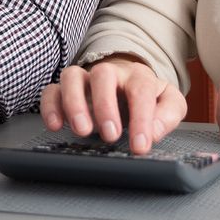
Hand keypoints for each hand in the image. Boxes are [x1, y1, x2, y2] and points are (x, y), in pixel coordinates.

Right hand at [40, 57, 186, 154]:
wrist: (126, 82)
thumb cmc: (145, 96)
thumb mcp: (168, 102)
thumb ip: (168, 114)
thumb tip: (153, 131)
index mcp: (138, 75)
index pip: (141, 90)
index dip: (141, 119)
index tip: (140, 145)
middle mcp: (110, 73)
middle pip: (103, 74)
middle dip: (105, 105)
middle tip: (110, 134)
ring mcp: (85, 79)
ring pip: (72, 77)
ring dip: (74, 103)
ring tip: (82, 131)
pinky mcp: (65, 90)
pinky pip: (51, 91)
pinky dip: (50, 106)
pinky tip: (56, 125)